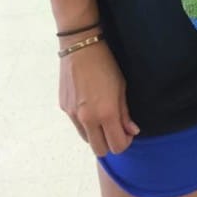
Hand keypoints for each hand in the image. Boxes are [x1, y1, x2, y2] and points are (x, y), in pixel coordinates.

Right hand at [59, 39, 139, 156]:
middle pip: (100, 150)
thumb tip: (132, 131)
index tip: (128, 132)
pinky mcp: (64, 109)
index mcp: (106, 113)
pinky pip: (77, 125)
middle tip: (116, 128)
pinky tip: (90, 105)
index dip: (125, 142)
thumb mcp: (121, 86)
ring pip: (87, 140)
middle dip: (110, 143)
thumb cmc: (106, 64)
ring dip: (96, 135)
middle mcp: (88, 119)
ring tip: (102, 116)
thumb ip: (125, 113)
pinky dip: (85, 123)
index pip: (117, 146)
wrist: (81, 47)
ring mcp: (74, 115)